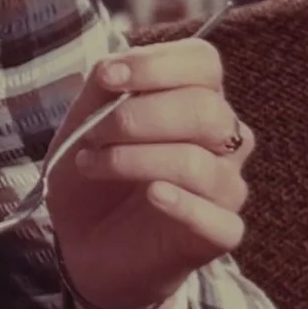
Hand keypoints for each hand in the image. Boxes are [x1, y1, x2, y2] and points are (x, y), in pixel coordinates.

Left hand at [45, 38, 252, 308]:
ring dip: (134, 159)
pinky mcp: (221, 232)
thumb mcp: (82, 126)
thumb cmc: (92, 176)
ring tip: (91, 165)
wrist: (84, 245)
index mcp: (195, 100)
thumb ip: (101, 92)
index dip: (157, 64)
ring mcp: (226, 187)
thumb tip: (114, 66)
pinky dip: (182, 204)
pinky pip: (217, 217)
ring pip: (200, 162)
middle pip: (205, 110)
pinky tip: (152, 196)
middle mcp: (222, 140)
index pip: (204, 63)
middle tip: (93, 135)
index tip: (107, 76)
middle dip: (136, 117)